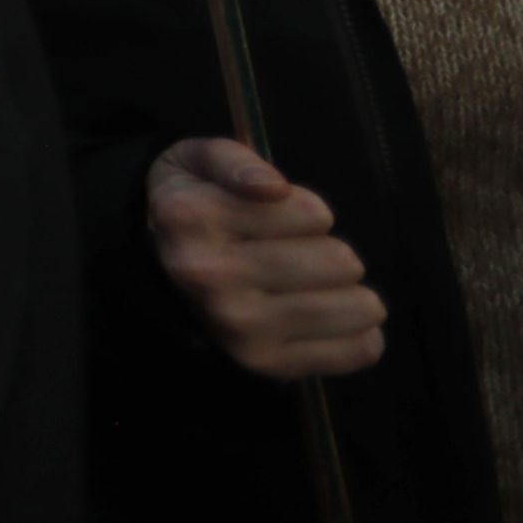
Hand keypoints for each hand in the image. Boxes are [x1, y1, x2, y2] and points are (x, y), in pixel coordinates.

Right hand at [149, 137, 384, 379]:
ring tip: (322, 286)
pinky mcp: (263, 364)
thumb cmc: (195, 205)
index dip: (309, 210)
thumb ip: (233, 158)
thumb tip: (273, 187)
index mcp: (191, 218)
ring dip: (352, 292)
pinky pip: (358, 350)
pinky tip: (335, 318)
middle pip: (338, 262)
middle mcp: (209, 276)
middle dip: (333, 252)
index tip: (284, 217)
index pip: (312, 213)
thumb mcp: (198, 160)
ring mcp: (236, 326)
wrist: (161, 270)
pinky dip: (362, 333)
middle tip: (306, 254)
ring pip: (355, 307)